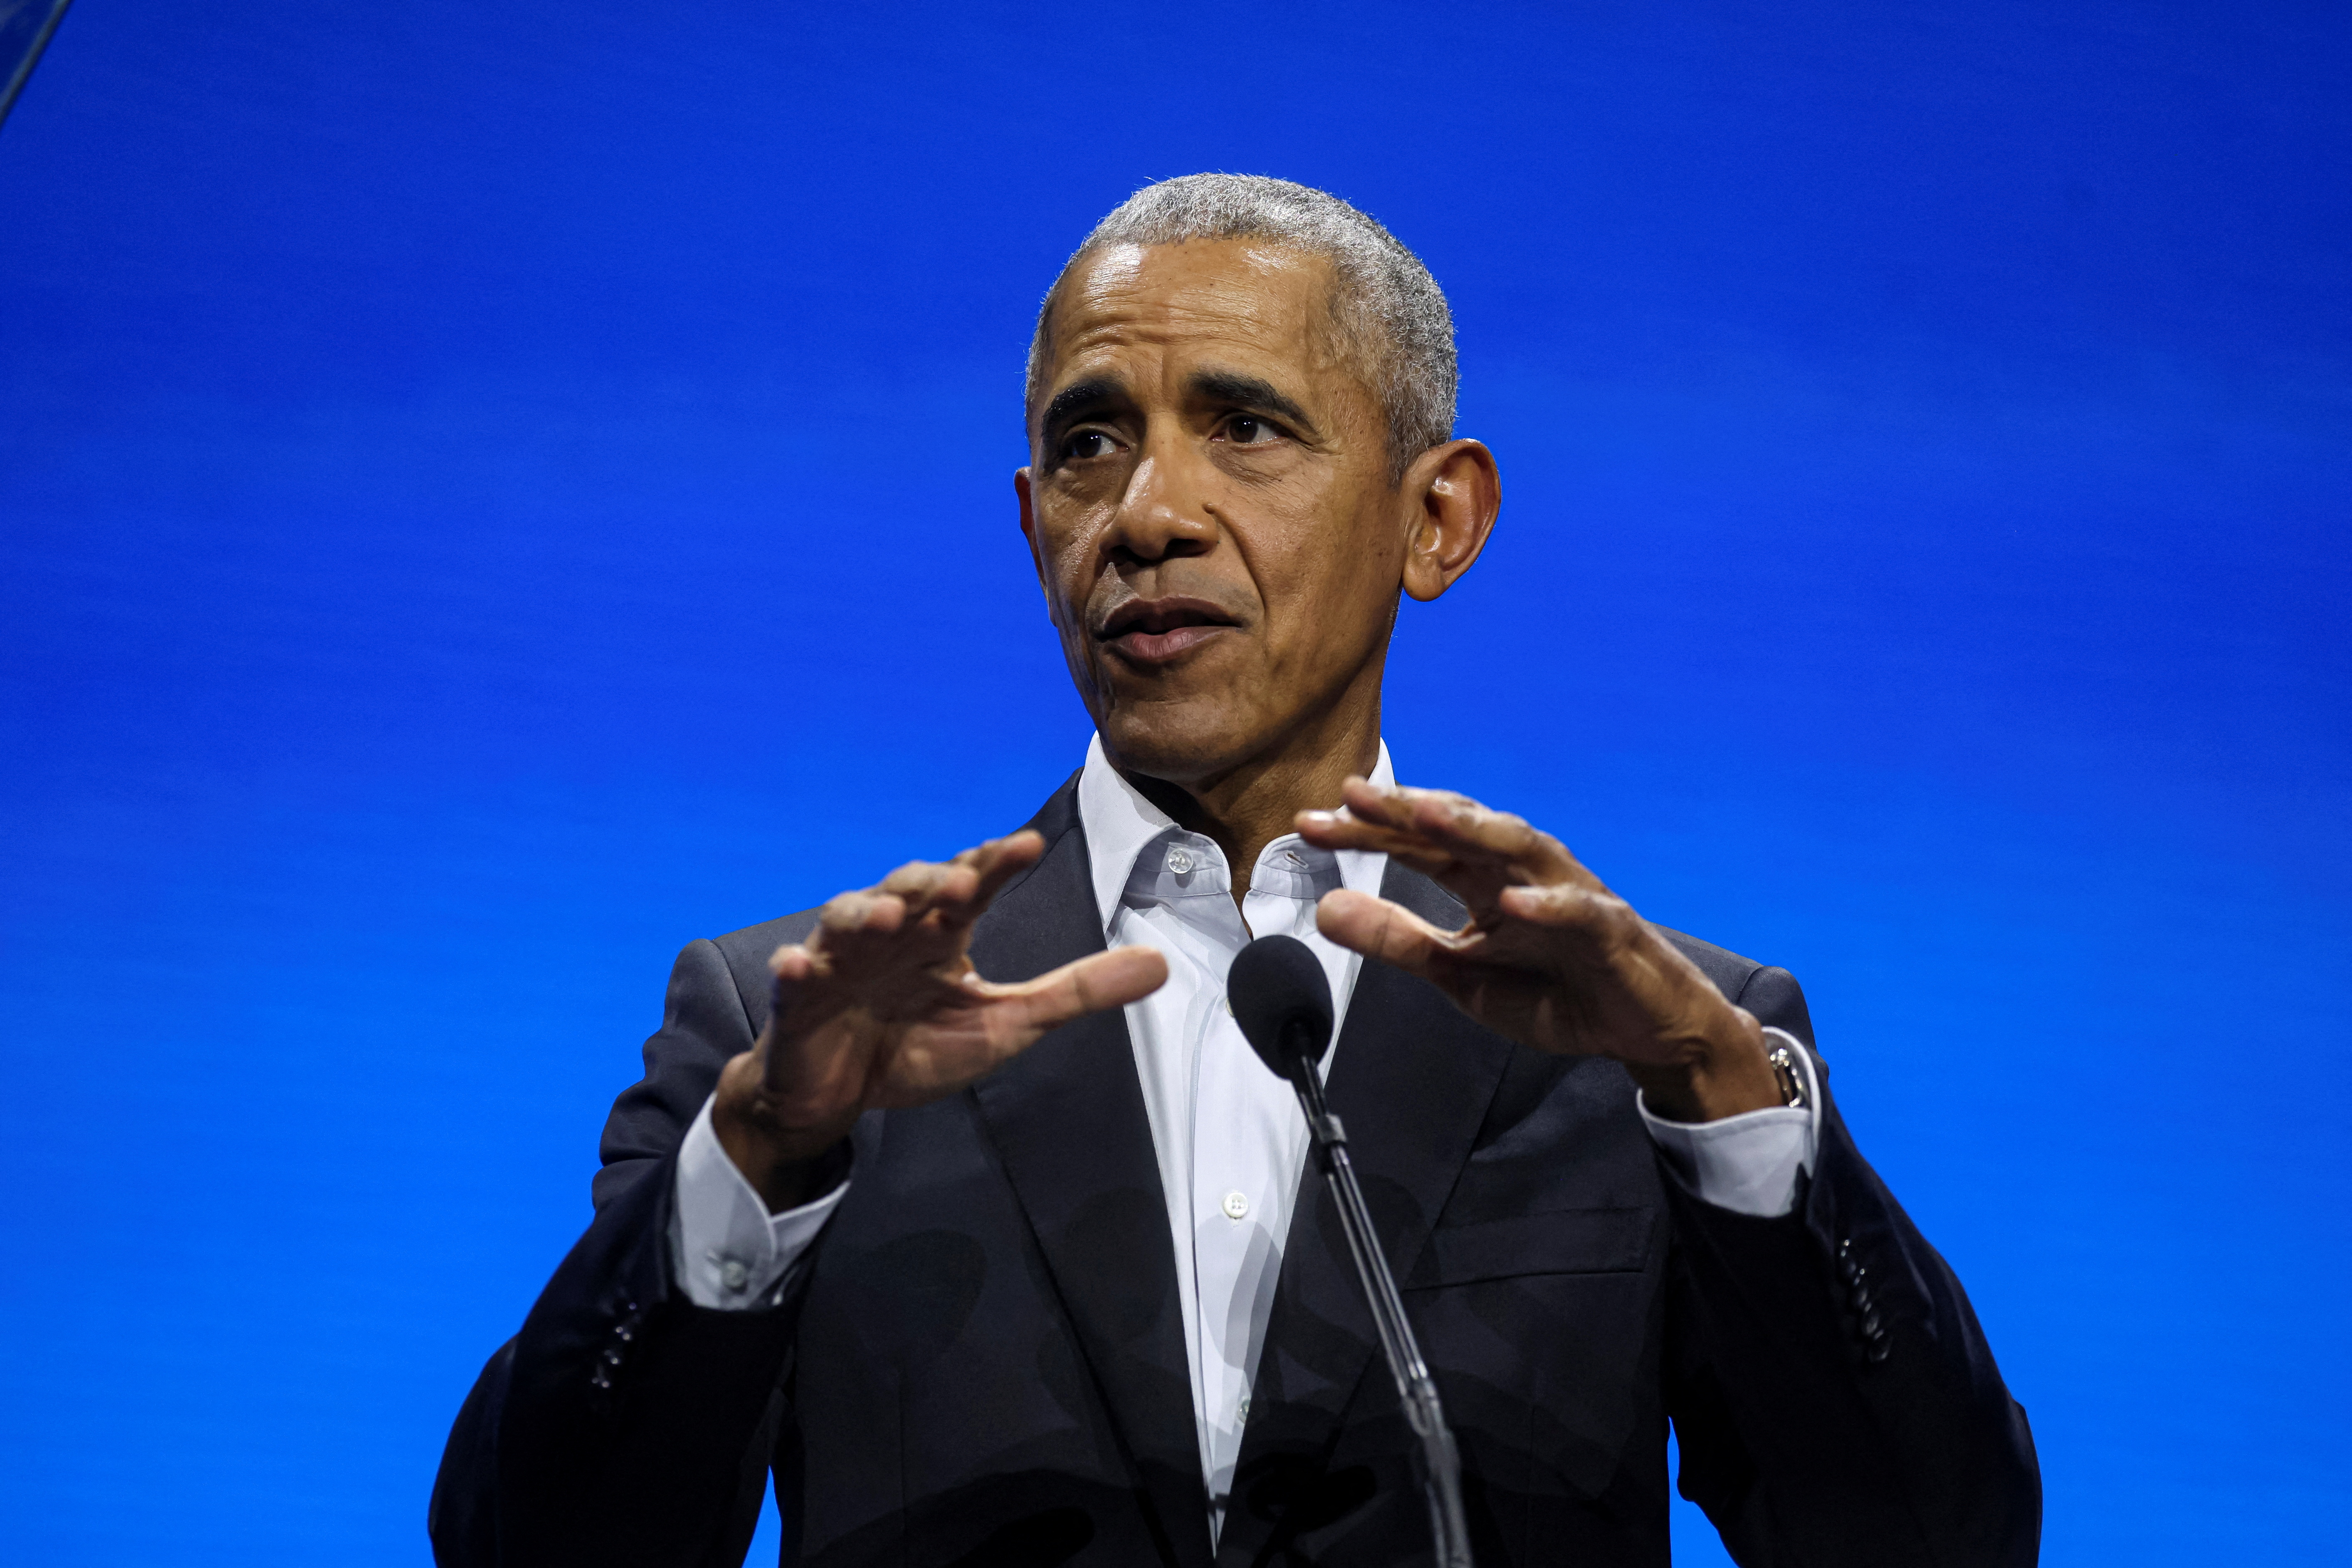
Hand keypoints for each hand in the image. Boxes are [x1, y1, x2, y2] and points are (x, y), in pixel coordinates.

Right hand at [713, 831, 1166, 1208]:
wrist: (840, 1094)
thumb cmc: (919, 1047)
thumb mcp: (1008, 1025)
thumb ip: (1076, 993)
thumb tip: (1160, 964)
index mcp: (942, 934)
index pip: (973, 884)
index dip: (996, 863)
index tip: (1027, 845)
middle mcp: (893, 933)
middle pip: (910, 888)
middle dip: (933, 881)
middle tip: (963, 884)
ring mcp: (841, 960)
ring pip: (849, 917)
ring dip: (865, 912)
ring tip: (887, 918)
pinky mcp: (800, 994)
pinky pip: (793, 975)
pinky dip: (794, 967)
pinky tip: (798, 964)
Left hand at [1295, 781, 1780, 1122]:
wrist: (1639, 1028)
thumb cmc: (1553, 991)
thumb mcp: (1459, 975)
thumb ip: (1397, 941)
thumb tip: (1324, 909)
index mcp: (1483, 881)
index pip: (1416, 845)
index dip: (1365, 833)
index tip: (1308, 826)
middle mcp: (1522, 873)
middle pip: (1460, 829)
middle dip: (1407, 811)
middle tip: (1351, 796)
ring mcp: (1569, 894)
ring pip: (1521, 847)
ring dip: (1474, 829)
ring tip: (1424, 816)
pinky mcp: (1611, 930)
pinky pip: (1579, 912)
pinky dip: (1549, 905)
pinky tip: (1515, 904)